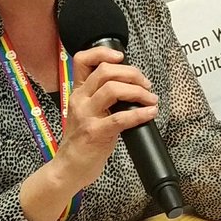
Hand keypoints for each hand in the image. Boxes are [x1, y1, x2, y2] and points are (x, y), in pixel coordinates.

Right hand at [53, 47, 159, 190]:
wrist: (69, 168)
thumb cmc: (83, 141)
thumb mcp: (88, 112)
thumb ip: (102, 98)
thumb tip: (131, 86)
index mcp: (78, 92)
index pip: (82, 60)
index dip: (103, 52)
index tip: (122, 57)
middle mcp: (80, 99)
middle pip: (105, 71)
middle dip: (132, 74)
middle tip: (146, 84)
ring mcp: (86, 115)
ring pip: (113, 89)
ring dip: (139, 92)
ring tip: (151, 99)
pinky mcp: (95, 133)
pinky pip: (120, 118)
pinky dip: (140, 113)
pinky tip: (150, 113)